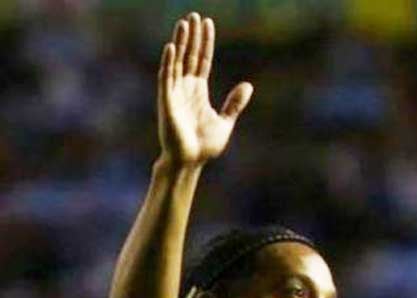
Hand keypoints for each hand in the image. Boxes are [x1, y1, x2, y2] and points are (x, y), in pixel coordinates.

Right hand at [157, 12, 252, 166]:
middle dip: (192, 36)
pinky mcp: (167, 102)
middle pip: (189, 55)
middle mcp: (185, 88)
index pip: (202, 60)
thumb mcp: (225, 121)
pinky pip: (167, 78)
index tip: (208, 23)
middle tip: (194, 15)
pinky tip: (172, 48)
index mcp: (198, 91)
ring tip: (184, 24)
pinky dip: (168, 63)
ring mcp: (175, 93)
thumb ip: (234, 103)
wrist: (191, 162)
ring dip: (180, 43)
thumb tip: (248, 85)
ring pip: (177, 62)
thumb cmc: (204, 145)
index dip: (205, 42)